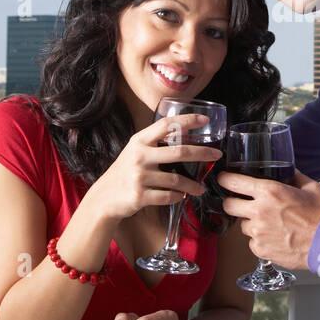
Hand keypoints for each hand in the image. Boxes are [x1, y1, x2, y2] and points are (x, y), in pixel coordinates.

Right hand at [85, 113, 221, 222]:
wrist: (103, 198)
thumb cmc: (124, 173)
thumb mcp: (135, 152)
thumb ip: (154, 143)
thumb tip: (185, 133)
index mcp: (139, 141)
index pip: (166, 125)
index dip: (187, 121)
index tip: (204, 120)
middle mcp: (139, 156)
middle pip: (179, 151)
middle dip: (202, 153)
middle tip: (217, 154)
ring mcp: (139, 177)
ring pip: (176, 179)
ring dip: (193, 185)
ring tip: (201, 188)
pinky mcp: (140, 196)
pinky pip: (168, 196)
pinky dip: (178, 197)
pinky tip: (182, 196)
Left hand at [217, 169, 319, 270]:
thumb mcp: (311, 187)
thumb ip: (295, 177)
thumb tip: (288, 171)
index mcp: (269, 192)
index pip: (233, 182)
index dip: (225, 179)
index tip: (224, 179)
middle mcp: (259, 211)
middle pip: (228, 205)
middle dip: (233, 203)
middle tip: (241, 203)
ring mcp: (258, 232)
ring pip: (243, 225)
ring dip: (251, 223)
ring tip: (270, 225)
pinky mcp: (260, 249)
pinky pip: (252, 242)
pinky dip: (260, 240)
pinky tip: (275, 238)